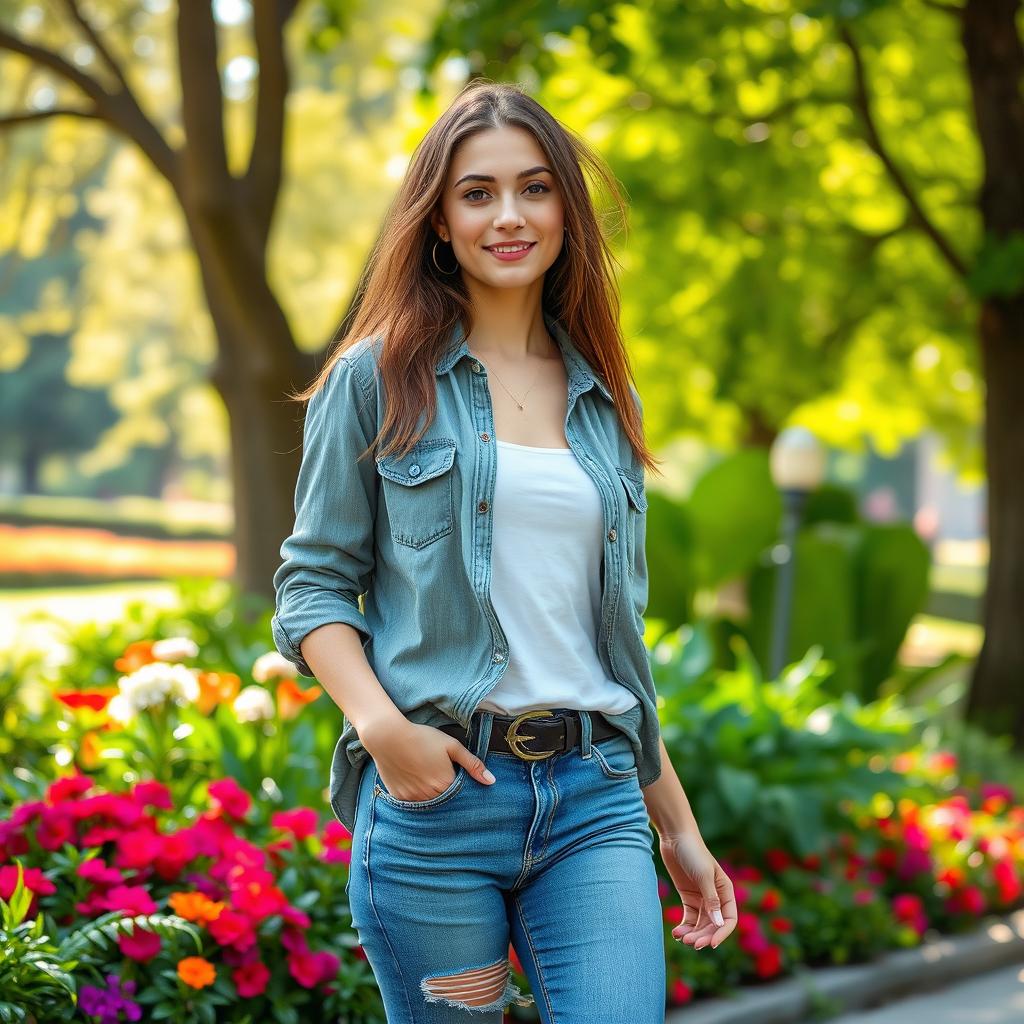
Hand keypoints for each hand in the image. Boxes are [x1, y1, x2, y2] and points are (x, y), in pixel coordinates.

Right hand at [363, 720, 495, 801]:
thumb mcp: (451, 746)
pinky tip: (414, 779)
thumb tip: (491, 781)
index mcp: (446, 784)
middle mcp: (431, 796)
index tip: (454, 774)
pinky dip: (416, 794)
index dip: (459, 784)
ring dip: (432, 794)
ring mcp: (414, 799)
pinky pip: (413, 803)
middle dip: (446, 791)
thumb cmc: (423, 738)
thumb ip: (472, 764)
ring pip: (430, 803)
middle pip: (445, 800)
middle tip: (438, 772)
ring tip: (425, 775)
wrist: (389, 737)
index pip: (460, 793)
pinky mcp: (400, 798)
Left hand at [660, 830, 736, 950]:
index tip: (711, 944)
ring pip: (700, 924)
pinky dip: (684, 927)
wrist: (675, 836)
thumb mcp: (704, 876)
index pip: (729, 919)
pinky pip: (689, 918)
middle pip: (713, 925)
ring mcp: (701, 898)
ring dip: (693, 934)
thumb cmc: (693, 852)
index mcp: (726, 891)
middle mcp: (716, 897)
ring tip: (681, 938)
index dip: (722, 933)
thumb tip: (719, 925)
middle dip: (703, 936)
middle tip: (691, 943)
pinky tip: (676, 933)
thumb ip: (711, 900)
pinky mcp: (688, 897)